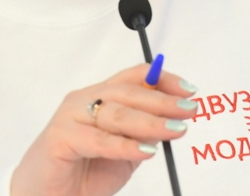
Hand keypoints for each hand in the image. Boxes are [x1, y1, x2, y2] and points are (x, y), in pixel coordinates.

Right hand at [10, 62, 197, 195]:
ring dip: (150, 122)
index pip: (135, 77)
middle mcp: (84, 100)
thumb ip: (142, 135)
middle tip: (189, 110)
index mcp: (100, 96)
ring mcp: (70, 116)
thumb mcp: (124, 153)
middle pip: (128, 92)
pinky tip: (145, 152)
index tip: (189, 91)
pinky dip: (124, 146)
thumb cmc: (82, 173)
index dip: (164, 80)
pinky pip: (98, 140)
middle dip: (163, 101)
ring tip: (174, 130)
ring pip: (116, 113)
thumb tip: (172, 119)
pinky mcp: (59, 137)